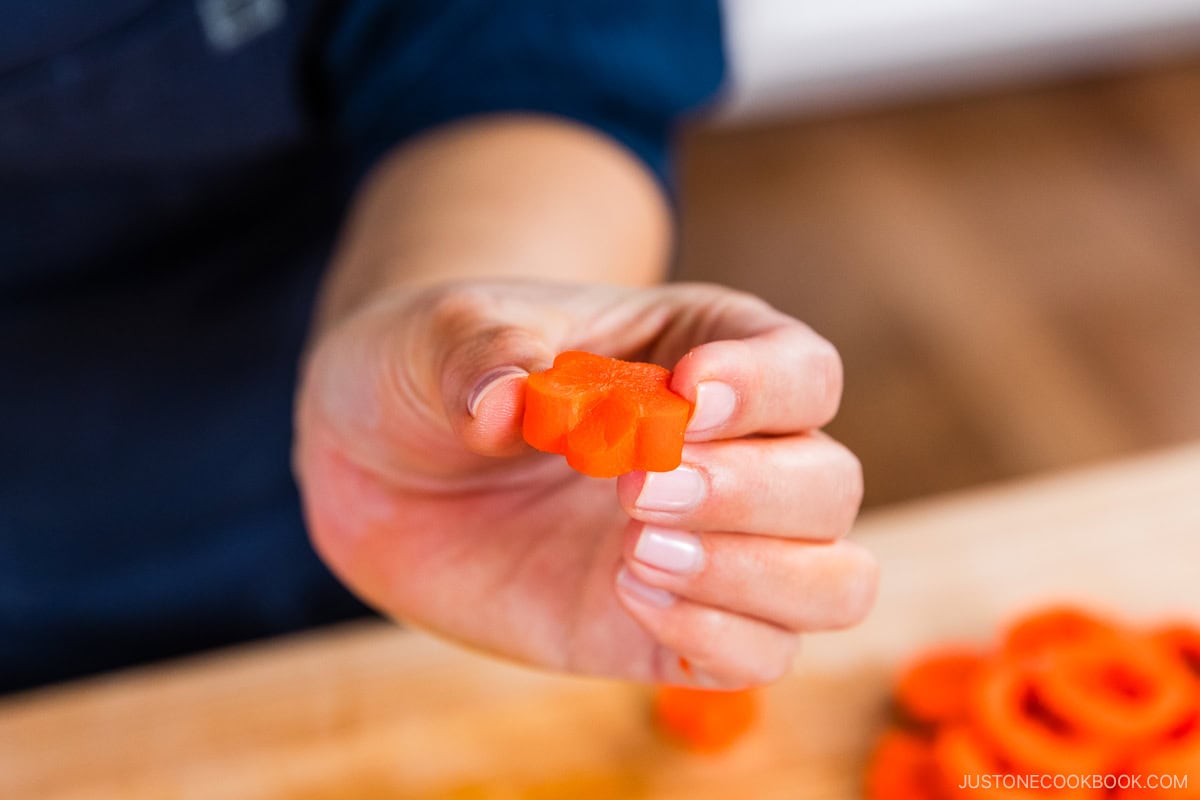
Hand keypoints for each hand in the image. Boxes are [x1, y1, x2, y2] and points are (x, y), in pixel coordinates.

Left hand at [293, 280, 876, 687]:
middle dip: (751, 493)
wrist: (381, 468)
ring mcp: (711, 547)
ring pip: (832, 579)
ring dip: (755, 576)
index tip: (688, 397)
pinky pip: (760, 653)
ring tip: (634, 552)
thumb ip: (475, 353)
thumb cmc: (433, 374)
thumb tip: (505, 399)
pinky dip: (720, 637)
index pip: (803, 371)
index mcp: (706, 355)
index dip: (768, 388)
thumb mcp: (436, 338)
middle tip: (637, 492)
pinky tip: (626, 595)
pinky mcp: (671, 627)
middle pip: (830, 482)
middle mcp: (732, 455)